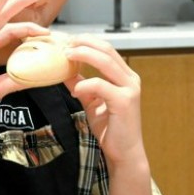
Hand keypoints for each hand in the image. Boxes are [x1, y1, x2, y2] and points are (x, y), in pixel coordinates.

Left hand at [63, 35, 142, 165]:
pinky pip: (101, 85)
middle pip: (107, 49)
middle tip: (65, 44)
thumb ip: (81, 85)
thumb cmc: (110, 128)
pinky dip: (85, 84)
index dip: (87, 41)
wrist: (123, 153)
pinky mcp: (124, 102)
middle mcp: (130, 79)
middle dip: (84, 43)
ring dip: (84, 55)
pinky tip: (74, 91)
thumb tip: (63, 71)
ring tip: (67, 56)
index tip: (67, 41)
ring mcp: (129, 89)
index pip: (106, 49)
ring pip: (106, 61)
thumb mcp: (92, 102)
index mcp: (124, 76)